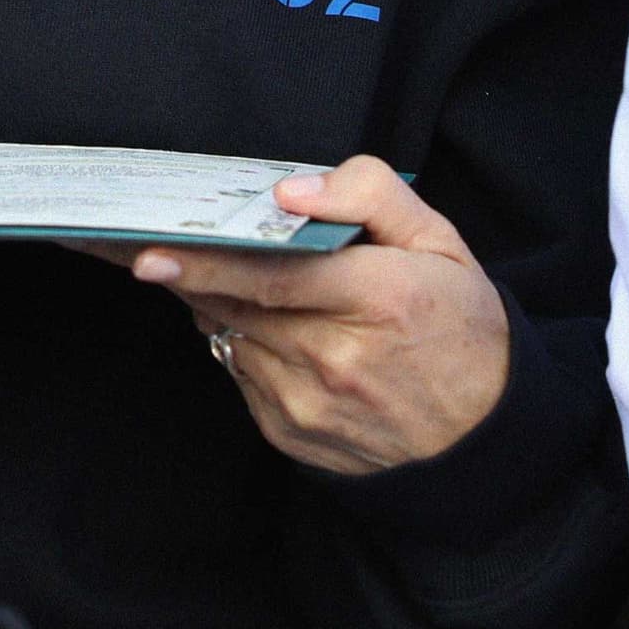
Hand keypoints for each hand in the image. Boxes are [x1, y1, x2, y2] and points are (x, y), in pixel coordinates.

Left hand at [129, 157, 509, 476]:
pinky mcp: (291, 435)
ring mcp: (309, 406)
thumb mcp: (438, 242)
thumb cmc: (458, 325)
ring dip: (222, 307)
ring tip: (238, 280)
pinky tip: (276, 330)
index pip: (272, 276)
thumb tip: (290, 193)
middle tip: (147, 247)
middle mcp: (337, 359)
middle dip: (190, 275)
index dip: (206, 263)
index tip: (149, 252)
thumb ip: (369, 196)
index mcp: (378, 299)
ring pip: (232, 339)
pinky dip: (245, 345)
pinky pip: (242, 375)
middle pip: (237, 306)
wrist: (481, 434)